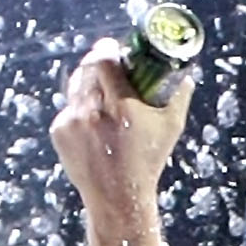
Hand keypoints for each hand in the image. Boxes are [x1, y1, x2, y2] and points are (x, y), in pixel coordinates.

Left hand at [49, 38, 191, 245]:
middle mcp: (93, 112)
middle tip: (108, 60)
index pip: (104, 62)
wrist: (117, 197)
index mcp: (122, 108)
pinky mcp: (59, 130)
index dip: (107, 49)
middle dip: (97, 60)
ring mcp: (72, 121)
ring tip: (101, 88)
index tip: (113, 47)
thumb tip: (185, 74)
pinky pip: (69, 106)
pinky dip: (80, 107)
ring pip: (76, 85)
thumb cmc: (148, 162)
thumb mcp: (170, 129)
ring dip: (88, 81)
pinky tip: (93, 119)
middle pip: (87, 68)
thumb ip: (178, 97)